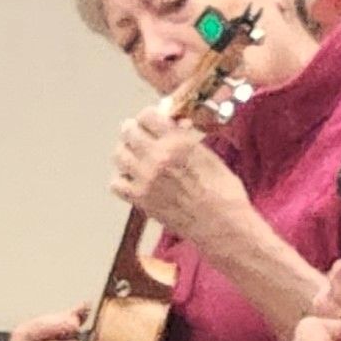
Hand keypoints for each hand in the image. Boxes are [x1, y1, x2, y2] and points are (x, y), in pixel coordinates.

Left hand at [111, 107, 249, 238]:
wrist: (223, 225)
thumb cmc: (224, 192)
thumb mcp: (210, 156)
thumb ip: (186, 140)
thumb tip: (174, 127)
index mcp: (178, 143)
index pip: (147, 115)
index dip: (150, 116)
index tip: (153, 120)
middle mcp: (157, 157)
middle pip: (128, 131)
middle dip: (134, 130)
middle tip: (140, 134)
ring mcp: (145, 179)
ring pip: (118, 154)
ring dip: (126, 152)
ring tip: (136, 157)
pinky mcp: (140, 199)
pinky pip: (116, 182)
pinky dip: (122, 178)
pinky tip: (134, 179)